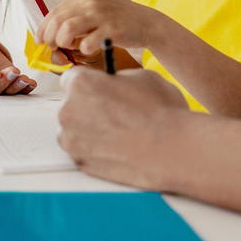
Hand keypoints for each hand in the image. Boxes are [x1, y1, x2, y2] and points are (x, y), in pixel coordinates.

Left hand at [36, 0, 160, 55]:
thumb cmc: (117, 22)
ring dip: (64, 43)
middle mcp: (90, 3)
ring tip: (73, 48)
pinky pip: (88, 43)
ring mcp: (101, 15)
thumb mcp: (94, 13)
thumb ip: (75, 21)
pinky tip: (90, 50)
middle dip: (51, 39)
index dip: (43, 29)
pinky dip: (84, 50)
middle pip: (57, 22)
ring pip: (67, 30)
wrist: (147, 22)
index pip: (54, 13)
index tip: (41, 41)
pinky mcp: (112, 29)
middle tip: (56, 49)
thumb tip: (50, 39)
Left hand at [57, 66, 188, 187]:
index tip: (100, 89)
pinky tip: (118, 147)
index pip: (72, 78)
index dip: (90, 84)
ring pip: (75, 129)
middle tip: (115, 113)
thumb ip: (119, 78)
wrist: (171, 151)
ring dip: (90, 129)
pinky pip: (83, 150)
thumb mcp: (143, 77)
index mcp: (81, 83)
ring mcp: (72, 139)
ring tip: (120, 133)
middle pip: (72, 105)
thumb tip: (114, 83)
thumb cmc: (161, 112)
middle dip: (89, 107)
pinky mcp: (80, 162)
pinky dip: (95, 149)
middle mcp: (68, 110)